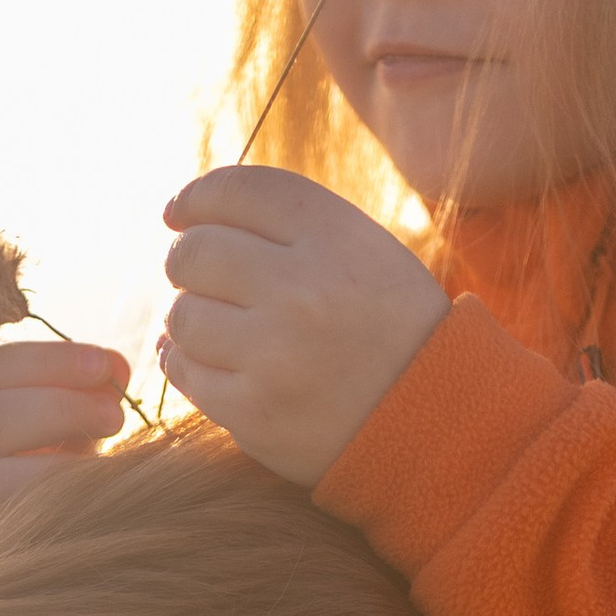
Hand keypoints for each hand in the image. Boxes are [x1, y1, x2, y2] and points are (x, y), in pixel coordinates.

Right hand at [0, 341, 129, 558]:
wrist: (2, 585)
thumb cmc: (36, 497)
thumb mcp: (52, 438)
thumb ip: (76, 398)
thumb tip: (116, 368)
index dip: (49, 362)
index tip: (107, 365)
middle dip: (58, 405)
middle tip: (116, 412)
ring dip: (52, 469)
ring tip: (109, 455)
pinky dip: (46, 504)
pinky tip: (90, 498)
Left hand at [159, 165, 449, 482]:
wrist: (437, 423)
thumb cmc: (391, 329)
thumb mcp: (366, 252)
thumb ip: (291, 225)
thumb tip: (187, 218)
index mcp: (336, 238)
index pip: (238, 192)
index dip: (197, 197)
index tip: (178, 212)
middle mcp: (303, 289)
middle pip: (196, 252)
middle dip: (185, 260)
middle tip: (196, 275)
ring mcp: (275, 355)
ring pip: (183, 315)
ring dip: (188, 317)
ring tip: (216, 325)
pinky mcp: (254, 412)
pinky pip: (185, 373)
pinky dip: (184, 362)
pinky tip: (203, 358)